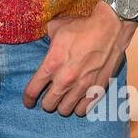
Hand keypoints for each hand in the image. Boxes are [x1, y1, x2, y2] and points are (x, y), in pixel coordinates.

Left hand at [23, 1, 136, 116]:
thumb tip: (43, 40)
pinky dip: (78, 108)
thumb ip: (46, 38)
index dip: (27, 99)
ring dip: (62, 106)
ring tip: (63, 100)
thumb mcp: (56, 28)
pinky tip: (78, 101)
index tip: (28, 102)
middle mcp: (65, 79)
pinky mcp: (97, 89)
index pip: (32, 90)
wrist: (110, 28)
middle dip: (46, 102)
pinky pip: (83, 110)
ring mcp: (82, 86)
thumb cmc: (82, 27)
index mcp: (52, 64)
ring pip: (65, 110)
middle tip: (48, 97)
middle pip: (48, 105)